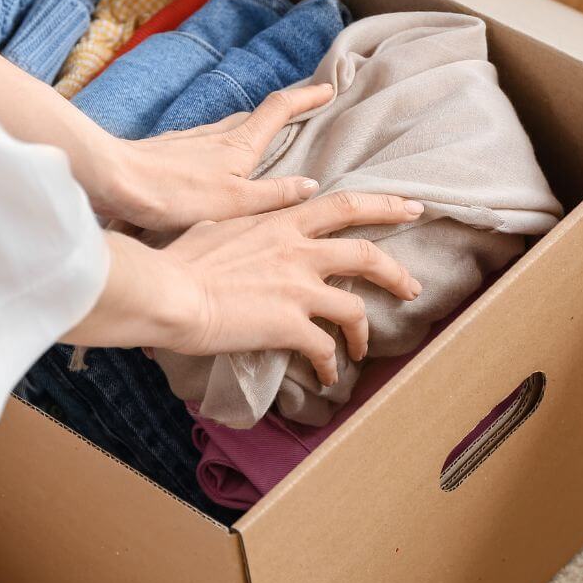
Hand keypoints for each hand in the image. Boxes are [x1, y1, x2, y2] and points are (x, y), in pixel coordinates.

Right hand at [65, 192, 424, 385]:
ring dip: (364, 330)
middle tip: (413, 287)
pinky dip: (332, 365)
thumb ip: (246, 226)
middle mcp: (299, 250)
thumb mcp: (219, 225)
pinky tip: (328, 376)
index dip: (383, 206)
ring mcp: (298, 288)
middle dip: (396, 271)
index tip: (409, 208)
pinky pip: (325, 349)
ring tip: (364, 347)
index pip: (344, 206)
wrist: (168, 291)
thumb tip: (239, 227)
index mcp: (281, 222)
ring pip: (355, 307)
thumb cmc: (180, 260)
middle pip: (366, 253)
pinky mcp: (290, 325)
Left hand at [100, 83, 337, 230]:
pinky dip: (221, 146)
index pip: (281, 110)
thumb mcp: (235, 203)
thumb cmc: (174, 194)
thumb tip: (311, 185)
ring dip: (250, 128)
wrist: (114, 180)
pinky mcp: (168, 151)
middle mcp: (216, 135)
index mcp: (240, 144)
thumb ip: (275, 195)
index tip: (329, 88)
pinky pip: (205, 143)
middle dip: (282, 111)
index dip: (307, 97)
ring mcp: (190, 140)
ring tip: (262, 140)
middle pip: (255, 115)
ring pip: (228, 128)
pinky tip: (212, 162)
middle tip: (301, 112)